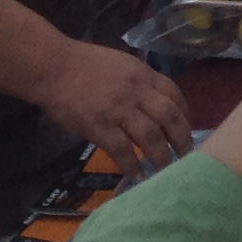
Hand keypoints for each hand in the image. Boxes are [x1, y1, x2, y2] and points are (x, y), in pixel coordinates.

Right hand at [31, 39, 191, 180]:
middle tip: (187, 156)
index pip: (175, 95)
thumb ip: (140, 82)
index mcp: (144, 75)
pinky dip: (132, 165)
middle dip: (182, 138)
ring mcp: (119, 110)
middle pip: (170, 117)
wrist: (54, 68)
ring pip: (151, 136)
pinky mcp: (99, 127)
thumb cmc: (86, 64)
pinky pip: (122, 150)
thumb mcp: (123, 64)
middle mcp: (137, 92)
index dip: (185, 114)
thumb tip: (153, 101)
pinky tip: (138, 177)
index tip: (187, 129)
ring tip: (167, 171)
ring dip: (162, 156)